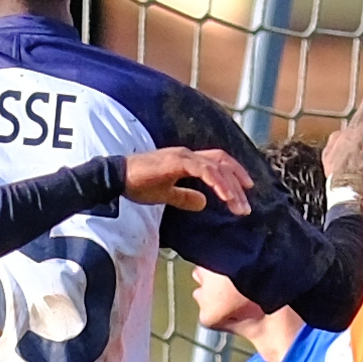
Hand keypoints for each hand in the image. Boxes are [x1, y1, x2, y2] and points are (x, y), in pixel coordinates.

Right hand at [122, 147, 251, 214]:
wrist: (116, 177)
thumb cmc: (137, 184)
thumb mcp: (165, 194)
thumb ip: (184, 197)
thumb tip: (203, 203)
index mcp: (186, 159)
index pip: (216, 161)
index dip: (233, 173)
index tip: (244, 191)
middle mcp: (188, 154)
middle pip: (222, 163)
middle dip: (238, 182)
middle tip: (246, 205)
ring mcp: (183, 156)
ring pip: (218, 168)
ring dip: (232, 188)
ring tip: (240, 207)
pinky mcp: (178, 162)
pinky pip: (206, 172)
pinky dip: (219, 184)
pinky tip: (226, 198)